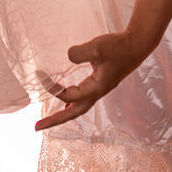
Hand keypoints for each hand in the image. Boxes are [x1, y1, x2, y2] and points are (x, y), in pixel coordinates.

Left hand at [34, 0, 171, 130]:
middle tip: (36, 127)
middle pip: (73, 113)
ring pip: (78, 106)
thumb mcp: (97, 47)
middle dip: (54, 120)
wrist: (136, 45)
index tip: (39, 75)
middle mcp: (97, 93)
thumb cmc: (118, 47)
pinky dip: (71, 101)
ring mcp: (99, 89)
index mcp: (96, 89)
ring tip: (49, 118)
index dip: (51, 88)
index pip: (68, 96)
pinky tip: (67, 100)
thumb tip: (67, 57)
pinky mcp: (100, 82)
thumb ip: (80, 53)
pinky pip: (82, 97)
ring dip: (63, 113)